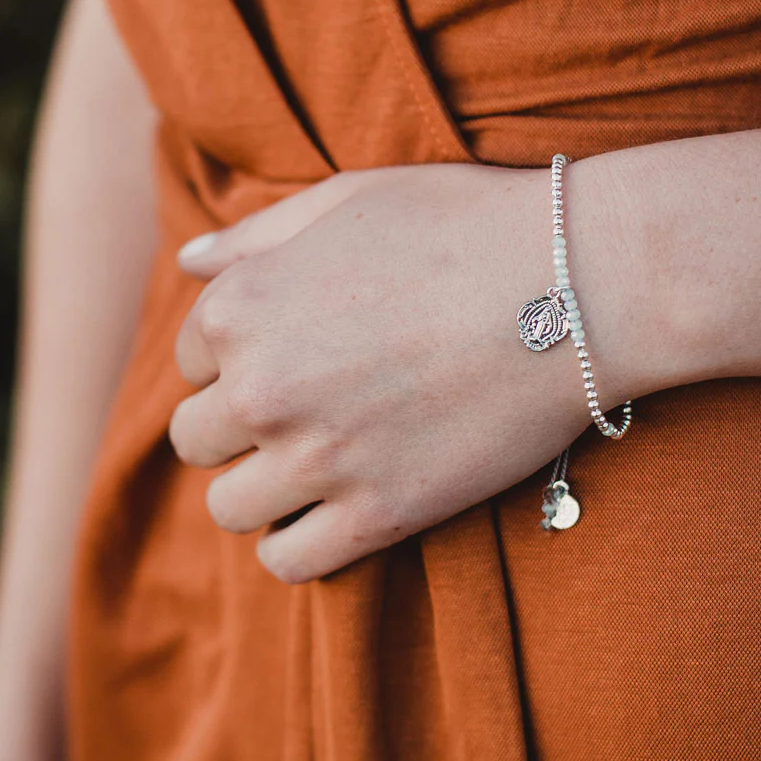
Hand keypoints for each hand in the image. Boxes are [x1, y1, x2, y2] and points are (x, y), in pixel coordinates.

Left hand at [169, 162, 635, 581]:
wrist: (573, 286)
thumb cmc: (463, 226)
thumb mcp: (348, 199)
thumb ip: (255, 235)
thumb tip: (188, 262)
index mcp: (241, 307)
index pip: (189, 359)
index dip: (235, 357)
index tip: (292, 351)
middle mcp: (262, 388)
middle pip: (197, 439)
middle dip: (237, 426)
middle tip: (305, 409)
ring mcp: (319, 459)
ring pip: (230, 508)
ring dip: (261, 489)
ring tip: (316, 464)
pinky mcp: (379, 515)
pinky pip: (289, 560)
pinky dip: (297, 543)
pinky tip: (334, 512)